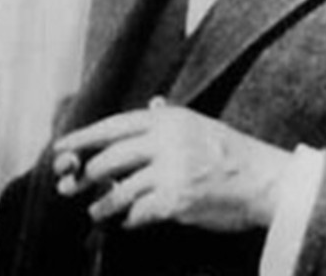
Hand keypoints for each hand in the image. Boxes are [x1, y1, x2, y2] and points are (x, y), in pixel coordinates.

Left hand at [53, 104, 291, 231]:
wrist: (265, 181)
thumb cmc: (231, 153)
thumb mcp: (199, 124)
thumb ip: (169, 116)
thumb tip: (150, 103)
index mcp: (168, 120)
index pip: (114, 126)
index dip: (83, 137)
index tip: (61, 148)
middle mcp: (166, 142)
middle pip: (111, 158)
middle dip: (87, 175)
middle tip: (71, 186)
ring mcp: (171, 171)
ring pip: (120, 190)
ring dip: (103, 205)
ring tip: (95, 211)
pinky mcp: (177, 201)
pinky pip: (140, 212)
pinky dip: (129, 219)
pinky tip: (127, 222)